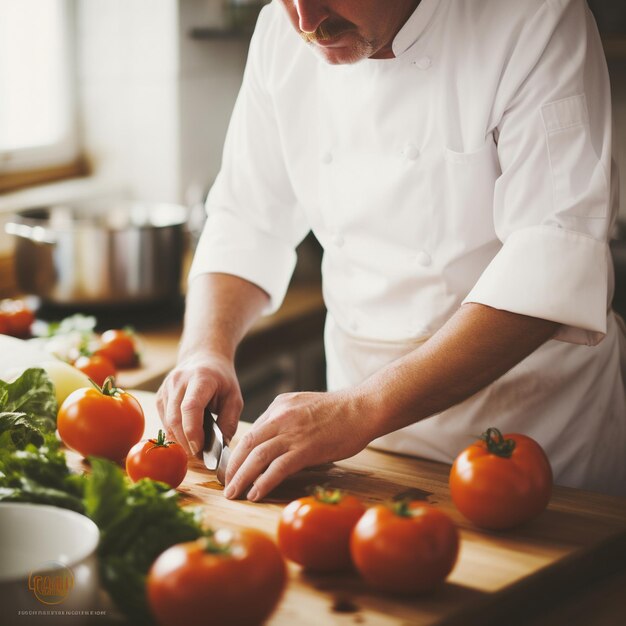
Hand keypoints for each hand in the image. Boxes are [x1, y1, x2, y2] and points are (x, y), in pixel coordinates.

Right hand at [156, 352, 242, 455]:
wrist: (203, 358)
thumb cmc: (221, 380)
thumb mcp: (234, 398)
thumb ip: (229, 422)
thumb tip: (220, 448)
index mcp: (200, 378)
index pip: (190, 407)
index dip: (193, 431)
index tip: (200, 449)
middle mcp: (178, 381)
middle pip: (175, 419)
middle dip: (187, 442)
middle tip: (202, 456)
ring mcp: (165, 389)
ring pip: (167, 423)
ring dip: (180, 441)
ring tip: (197, 449)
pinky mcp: (159, 397)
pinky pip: (164, 422)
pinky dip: (175, 434)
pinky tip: (187, 438)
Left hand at [224, 389, 371, 501]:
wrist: (363, 408)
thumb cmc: (340, 411)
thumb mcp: (305, 405)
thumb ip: (287, 419)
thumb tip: (276, 440)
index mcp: (279, 406)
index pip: (253, 431)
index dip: (240, 452)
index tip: (234, 467)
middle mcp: (280, 417)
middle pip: (248, 444)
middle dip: (233, 466)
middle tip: (226, 483)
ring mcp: (292, 432)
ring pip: (257, 457)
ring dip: (242, 477)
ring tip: (233, 492)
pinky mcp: (305, 448)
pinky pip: (277, 468)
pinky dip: (263, 482)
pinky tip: (255, 494)